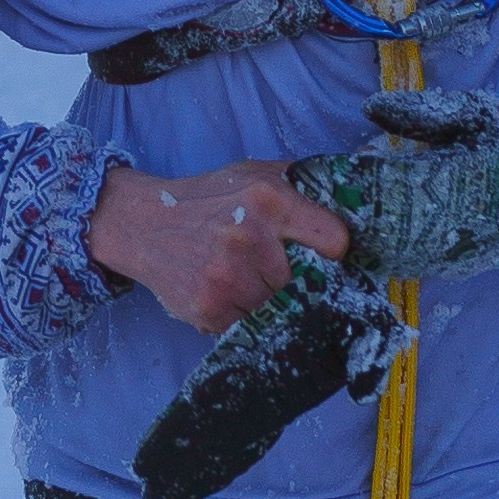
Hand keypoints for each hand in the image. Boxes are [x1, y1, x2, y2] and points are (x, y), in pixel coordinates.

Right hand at [88, 160, 348, 333]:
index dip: (336, 251)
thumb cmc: (209, 198)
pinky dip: (244, 313)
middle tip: (279, 267)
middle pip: (309, 281)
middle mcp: (250, 239)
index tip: (327, 254)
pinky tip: (228, 292)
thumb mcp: (255, 174)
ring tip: (248, 277)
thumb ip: (302, 184)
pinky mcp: (209, 309)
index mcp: (270, 200)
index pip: (334, 239)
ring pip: (281, 308)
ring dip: (271, 299)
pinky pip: (250, 324)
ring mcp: (228, 278)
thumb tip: (355, 197)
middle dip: (299, 278)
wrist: (143, 223)